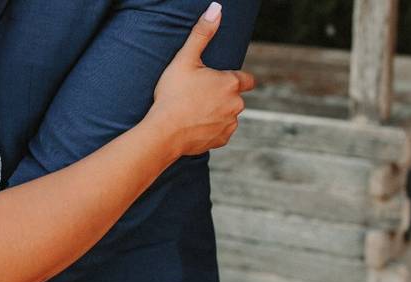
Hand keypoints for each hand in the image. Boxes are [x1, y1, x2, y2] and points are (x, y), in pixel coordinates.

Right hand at [150, 2, 255, 155]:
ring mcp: (229, 124)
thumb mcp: (184, 60)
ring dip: (217, 114)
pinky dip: (211, 130)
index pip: (246, 79)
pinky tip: (195, 126)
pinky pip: (220, 132)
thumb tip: (216, 8)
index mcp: (231, 83)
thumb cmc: (172, 95)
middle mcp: (236, 104)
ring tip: (194, 113)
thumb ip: (202, 34)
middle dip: (221, 97)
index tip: (218, 82)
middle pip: (235, 98)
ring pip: (228, 115)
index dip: (234, 79)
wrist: (164, 132)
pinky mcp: (221, 140)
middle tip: (197, 98)